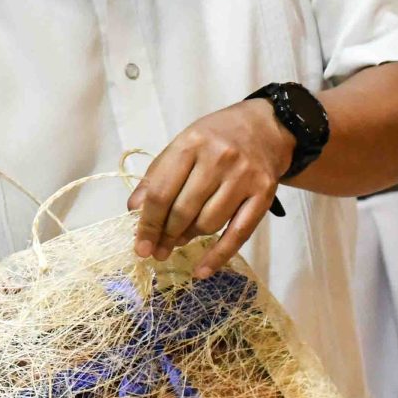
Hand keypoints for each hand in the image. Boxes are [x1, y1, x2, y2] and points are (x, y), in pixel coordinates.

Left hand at [128, 101, 294, 276]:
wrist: (264, 127)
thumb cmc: (214, 138)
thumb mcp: (181, 146)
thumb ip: (156, 177)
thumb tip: (133, 211)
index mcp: (190, 144)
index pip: (161, 193)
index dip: (147, 224)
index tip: (140, 246)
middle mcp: (218, 159)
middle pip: (183, 211)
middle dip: (166, 236)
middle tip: (158, 250)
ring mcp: (244, 177)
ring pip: (208, 224)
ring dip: (190, 238)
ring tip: (181, 239)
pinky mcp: (264, 194)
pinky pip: (238, 234)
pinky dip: (218, 256)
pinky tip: (202, 271)